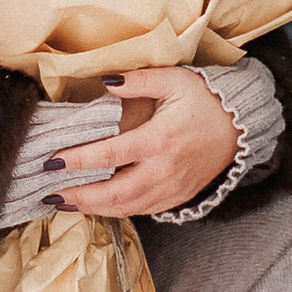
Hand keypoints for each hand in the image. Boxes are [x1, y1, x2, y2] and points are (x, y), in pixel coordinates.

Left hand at [48, 65, 238, 219]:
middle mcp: (164, 170)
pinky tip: (98, 206)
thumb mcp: (174, 80)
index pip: (109, 155)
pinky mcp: (178, 197)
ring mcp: (172, 188)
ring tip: (66, 203)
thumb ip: (138, 81)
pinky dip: (117, 211)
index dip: (77, 161)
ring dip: (93, 208)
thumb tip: (105, 82)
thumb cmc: (206, 100)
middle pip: (113, 193)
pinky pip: (143, 211)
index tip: (51, 163)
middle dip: (79, 196)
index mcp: (159, 139)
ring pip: (127, 208)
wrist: (240, 126)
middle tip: (50, 193)